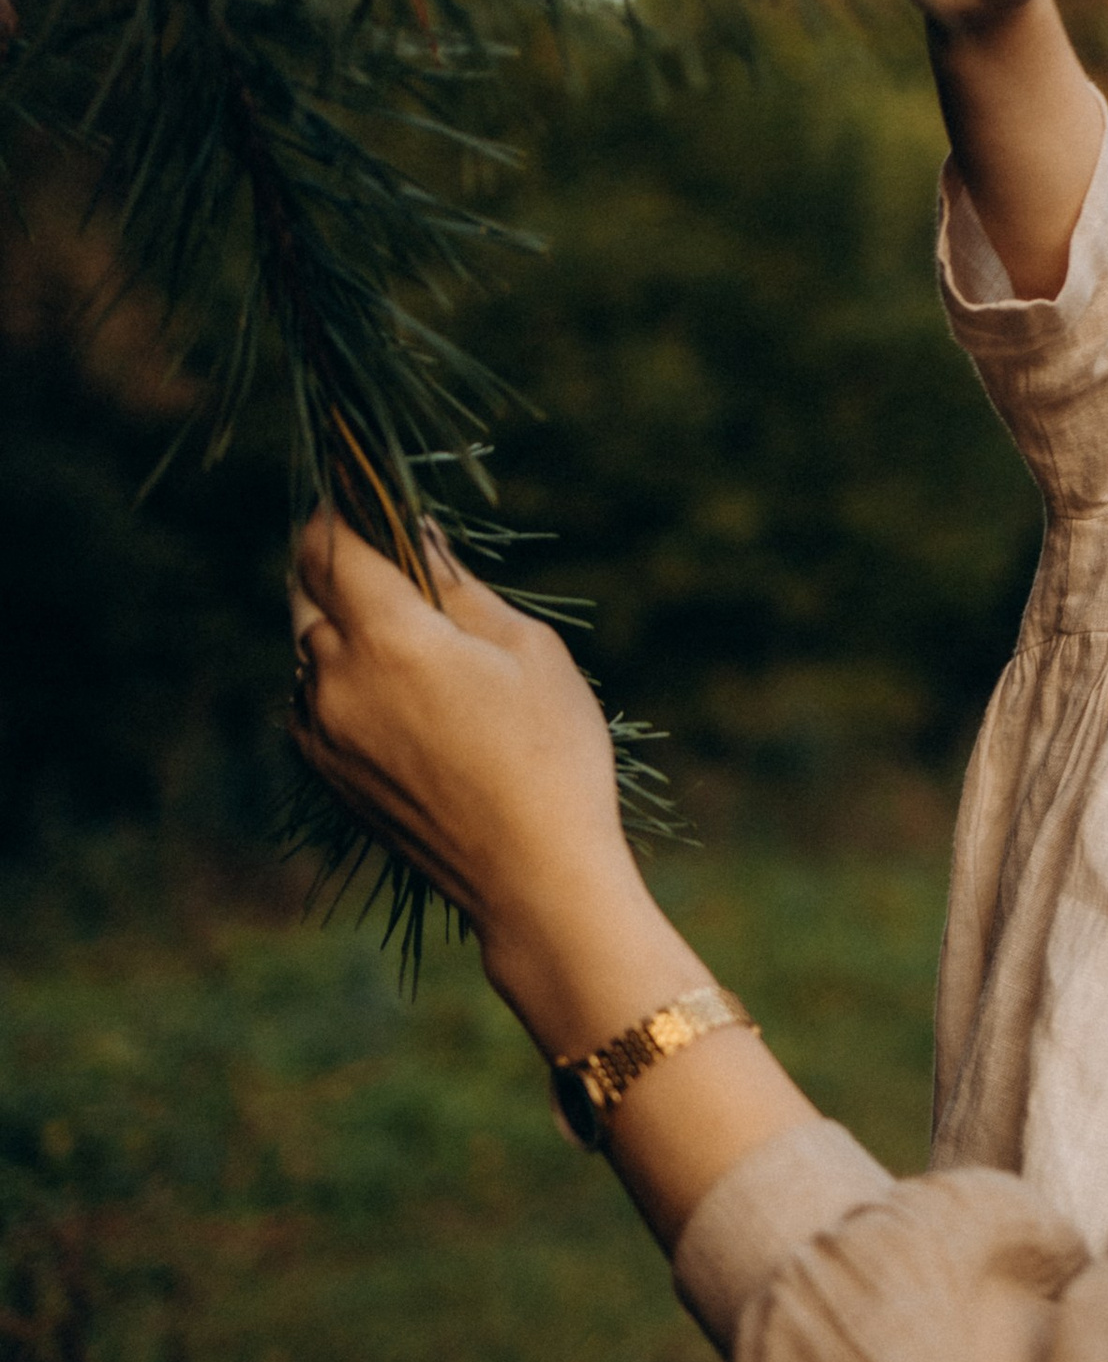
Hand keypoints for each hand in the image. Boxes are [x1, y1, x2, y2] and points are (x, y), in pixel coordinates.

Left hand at [287, 517, 678, 1047]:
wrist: (532, 876)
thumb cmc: (550, 754)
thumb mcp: (525, 648)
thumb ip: (458, 585)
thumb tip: (419, 535)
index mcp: (388, 636)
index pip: (332, 542)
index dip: (342, 505)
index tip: (361, 485)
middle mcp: (335, 678)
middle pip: (302, 586)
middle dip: (332, 554)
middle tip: (378, 541)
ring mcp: (321, 729)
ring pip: (302, 643)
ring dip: (332, 614)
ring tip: (391, 613)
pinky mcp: (325, 770)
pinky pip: (307, 696)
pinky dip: (331, 671)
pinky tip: (385, 678)